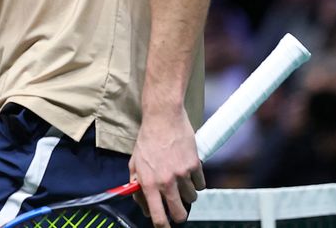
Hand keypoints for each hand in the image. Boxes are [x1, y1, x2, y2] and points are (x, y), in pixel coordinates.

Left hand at [129, 107, 204, 227]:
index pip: (158, 216)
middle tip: (178, 212)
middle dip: (179, 216)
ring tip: (180, 181)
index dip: (162, 226)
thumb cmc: (147, 140)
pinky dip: (196, 182)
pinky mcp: (195, 165)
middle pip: (180, 214)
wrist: (163, 118)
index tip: (165, 227)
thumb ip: (137, 185)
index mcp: (149, 183)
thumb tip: (143, 203)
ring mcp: (183, 174)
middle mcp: (167, 182)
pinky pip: (201, 185)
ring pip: (192, 198)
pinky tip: (188, 172)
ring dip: (187, 194)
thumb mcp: (134, 163)